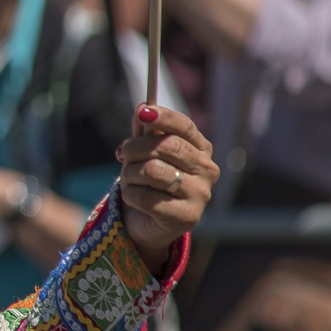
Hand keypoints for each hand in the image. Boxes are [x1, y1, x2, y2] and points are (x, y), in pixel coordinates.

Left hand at [117, 105, 217, 271]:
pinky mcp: (187, 217)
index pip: (184, 126)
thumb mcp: (145, 152)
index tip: (143, 111)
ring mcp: (201, 194)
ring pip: (152, 170)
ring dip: (130, 174)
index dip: (163, 117)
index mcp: (200, 149)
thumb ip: (145, 130)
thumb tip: (143, 108)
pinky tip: (134, 197)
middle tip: (123, 154)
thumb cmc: (148, 181)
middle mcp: (207, 170)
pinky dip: (130, 195)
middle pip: (166, 146)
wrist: (148, 222)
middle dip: (135, 147)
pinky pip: (145, 196)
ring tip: (130, 179)